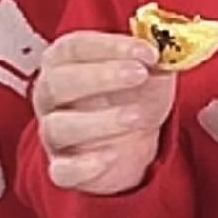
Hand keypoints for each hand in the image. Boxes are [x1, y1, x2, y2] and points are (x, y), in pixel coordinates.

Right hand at [32, 30, 175, 194]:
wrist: (134, 142)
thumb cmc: (132, 95)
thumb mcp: (149, 71)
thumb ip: (154, 58)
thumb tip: (167, 48)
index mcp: (64, 61)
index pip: (75, 46)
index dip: (111, 46)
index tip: (148, 51)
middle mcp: (50, 95)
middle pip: (60, 82)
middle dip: (101, 76)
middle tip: (140, 74)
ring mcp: (53, 134)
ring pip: (59, 126)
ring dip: (100, 120)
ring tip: (137, 115)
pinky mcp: (63, 169)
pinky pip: (63, 171)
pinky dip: (85, 165)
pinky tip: (112, 156)